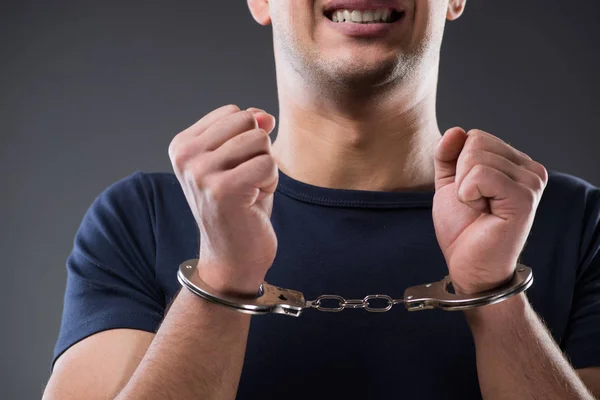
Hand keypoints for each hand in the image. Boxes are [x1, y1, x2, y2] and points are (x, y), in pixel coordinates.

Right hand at [169, 104, 277, 294]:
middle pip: (248, 122)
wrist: (232, 257)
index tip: (234, 170)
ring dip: (265, 169)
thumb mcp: (241, 160)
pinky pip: (268, 164)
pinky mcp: (222, 190)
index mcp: (182, 144)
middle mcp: (185, 156)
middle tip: (245, 182)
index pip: (235, 113)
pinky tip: (253, 203)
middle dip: (258, 151)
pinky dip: (270, 184)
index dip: (247, 140)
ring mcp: (200, 173)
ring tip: (248, 193)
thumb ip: (248, 131)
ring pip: (260, 141)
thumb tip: (264, 115)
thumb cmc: (239, 207)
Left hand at [432, 128, 547, 294]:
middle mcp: (529, 170)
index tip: (467, 192)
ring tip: (478, 208)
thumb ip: (449, 155)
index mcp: (515, 163)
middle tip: (472, 202)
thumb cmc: (463, 228)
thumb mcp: (449, 183)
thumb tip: (456, 130)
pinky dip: (468, 193)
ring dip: (463, 186)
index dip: (458, 164)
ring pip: (476, 155)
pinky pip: (481, 174)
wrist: (468, 264)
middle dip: (459, 173)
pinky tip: (481, 210)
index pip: (475, 136)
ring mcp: (530, 183)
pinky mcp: (524, 198)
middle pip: (476, 141)